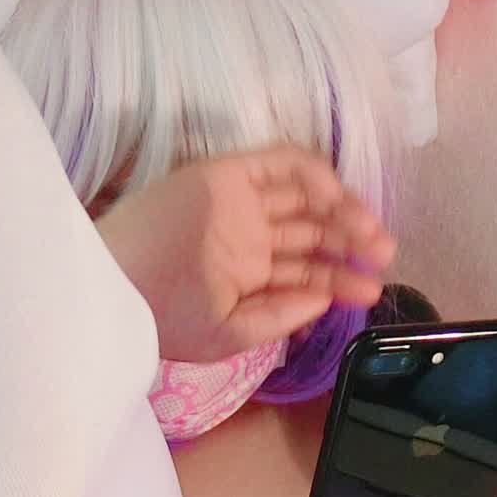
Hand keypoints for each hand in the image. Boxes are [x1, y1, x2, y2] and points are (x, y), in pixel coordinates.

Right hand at [98, 146, 393, 366]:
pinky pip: (281, 163)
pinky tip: (339, 200)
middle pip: (309, 232)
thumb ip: (278, 314)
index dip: (339, 278)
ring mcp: (237, 202)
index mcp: (241, 275)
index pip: (301, 269)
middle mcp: (244, 235)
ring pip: (303, 197)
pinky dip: (314, 175)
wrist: (113, 287)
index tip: (371, 291)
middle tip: (383, 256)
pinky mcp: (226, 173)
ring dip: (342, 211)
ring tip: (372, 236)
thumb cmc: (160, 317)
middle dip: (350, 243)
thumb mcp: (227, 333)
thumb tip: (324, 295)